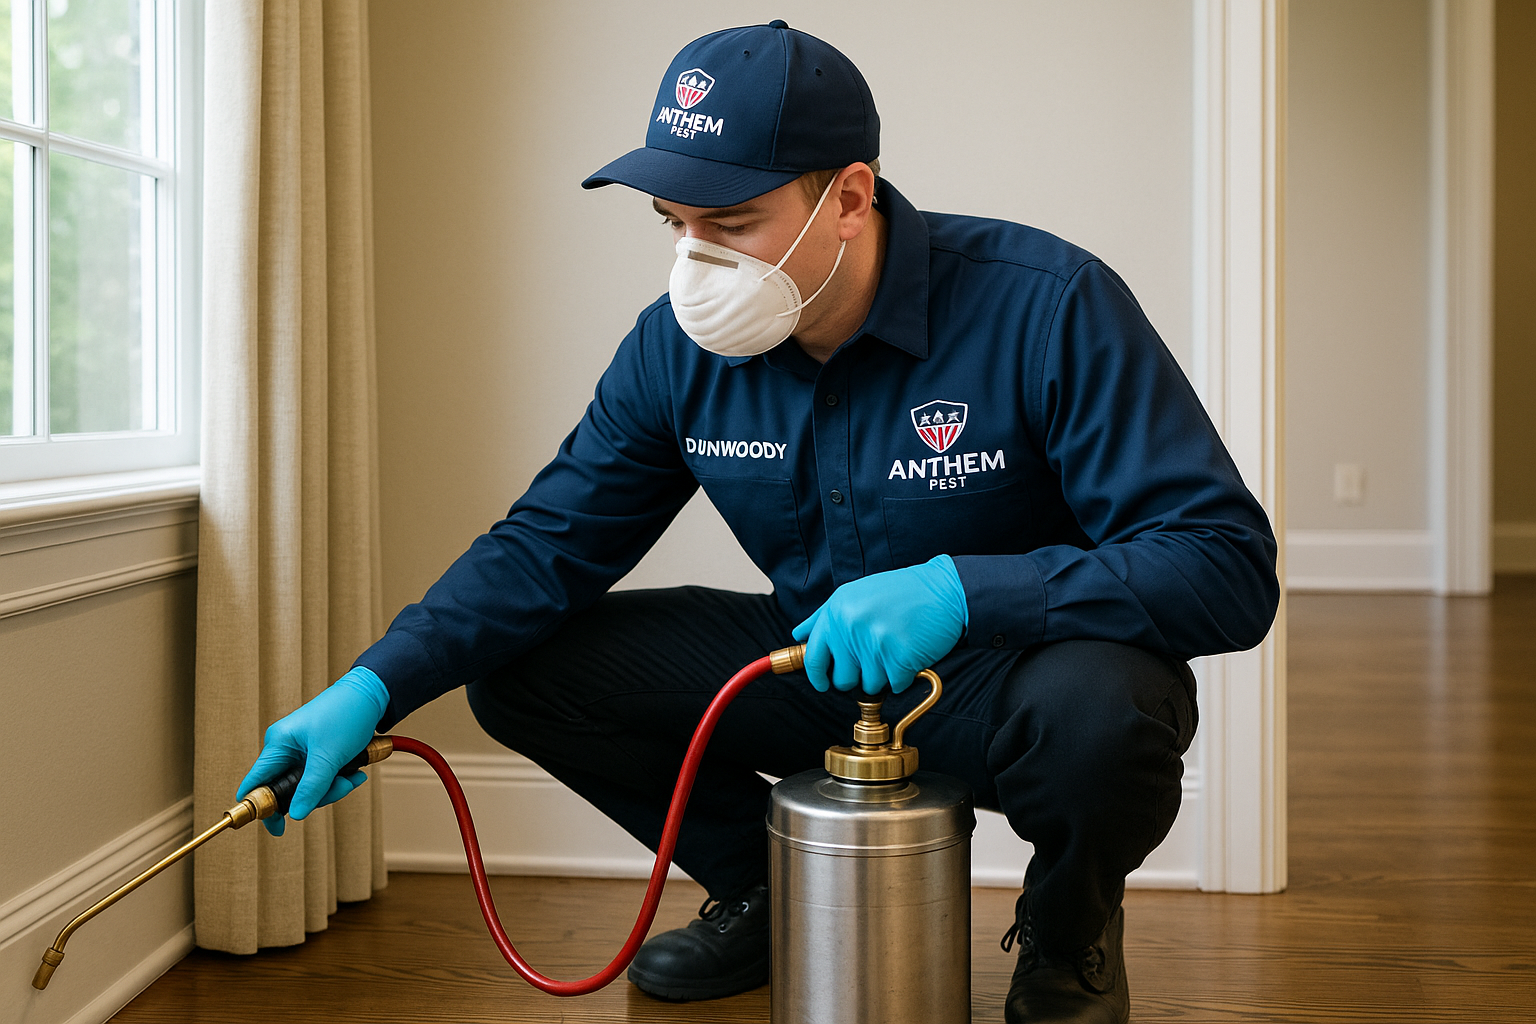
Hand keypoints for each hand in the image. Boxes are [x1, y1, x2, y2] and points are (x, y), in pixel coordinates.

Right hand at [236, 666, 389, 835]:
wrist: (372, 694)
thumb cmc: (346, 715)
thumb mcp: (328, 756)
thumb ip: (311, 787)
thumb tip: (295, 815)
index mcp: (278, 744)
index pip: (256, 783)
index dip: (261, 808)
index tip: (277, 829)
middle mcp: (285, 749)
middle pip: (287, 791)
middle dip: (315, 795)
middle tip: (340, 787)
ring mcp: (302, 752)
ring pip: (308, 787)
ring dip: (332, 787)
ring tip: (353, 776)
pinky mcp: (318, 754)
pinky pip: (322, 777)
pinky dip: (338, 779)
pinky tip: (355, 772)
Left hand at [791, 555, 967, 694]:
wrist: (943, 590)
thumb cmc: (900, 593)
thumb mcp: (854, 594)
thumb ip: (824, 617)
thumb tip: (799, 635)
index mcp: (837, 612)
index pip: (814, 658)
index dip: (818, 676)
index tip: (824, 682)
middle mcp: (851, 628)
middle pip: (843, 679)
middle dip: (858, 675)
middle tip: (875, 657)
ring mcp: (875, 644)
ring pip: (870, 685)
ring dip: (883, 675)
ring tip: (894, 649)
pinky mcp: (900, 658)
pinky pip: (895, 686)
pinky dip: (903, 676)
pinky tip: (909, 653)